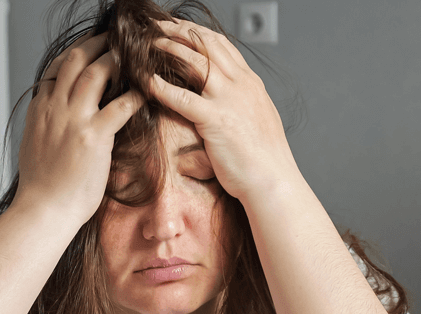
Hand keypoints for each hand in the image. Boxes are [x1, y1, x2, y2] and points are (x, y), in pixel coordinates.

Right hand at [16, 34, 142, 222]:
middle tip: (114, 40)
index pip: (56, 69)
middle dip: (97, 44)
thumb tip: (55, 120)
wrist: (43, 210)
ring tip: (132, 56)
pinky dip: (135, 95)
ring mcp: (73, 120)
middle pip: (75, 60)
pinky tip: (145, 93)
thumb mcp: (34, 146)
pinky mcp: (94, 137)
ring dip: (116, 60)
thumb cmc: (42, 188)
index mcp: (39, 111)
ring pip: (95, 73)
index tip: (89, 48)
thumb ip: (46, 126)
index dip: (75, 54)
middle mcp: (54, 109)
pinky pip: (120, 106)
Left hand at [149, 20, 298, 201]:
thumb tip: (225, 102)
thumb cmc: (264, 158)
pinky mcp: (216, 120)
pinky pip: (183, 97)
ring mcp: (229, 100)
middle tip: (157, 26)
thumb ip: (240, 103)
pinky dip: (162, 87)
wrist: (274, 180)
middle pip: (207, 44)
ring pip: (195, 61)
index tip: (178, 28)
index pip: (222, 45)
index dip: (197, 33)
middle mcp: (241, 84)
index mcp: (250, 83)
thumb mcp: (257, 119)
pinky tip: (147, 82)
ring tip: (148, 44)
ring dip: (169, 49)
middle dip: (179, 30)